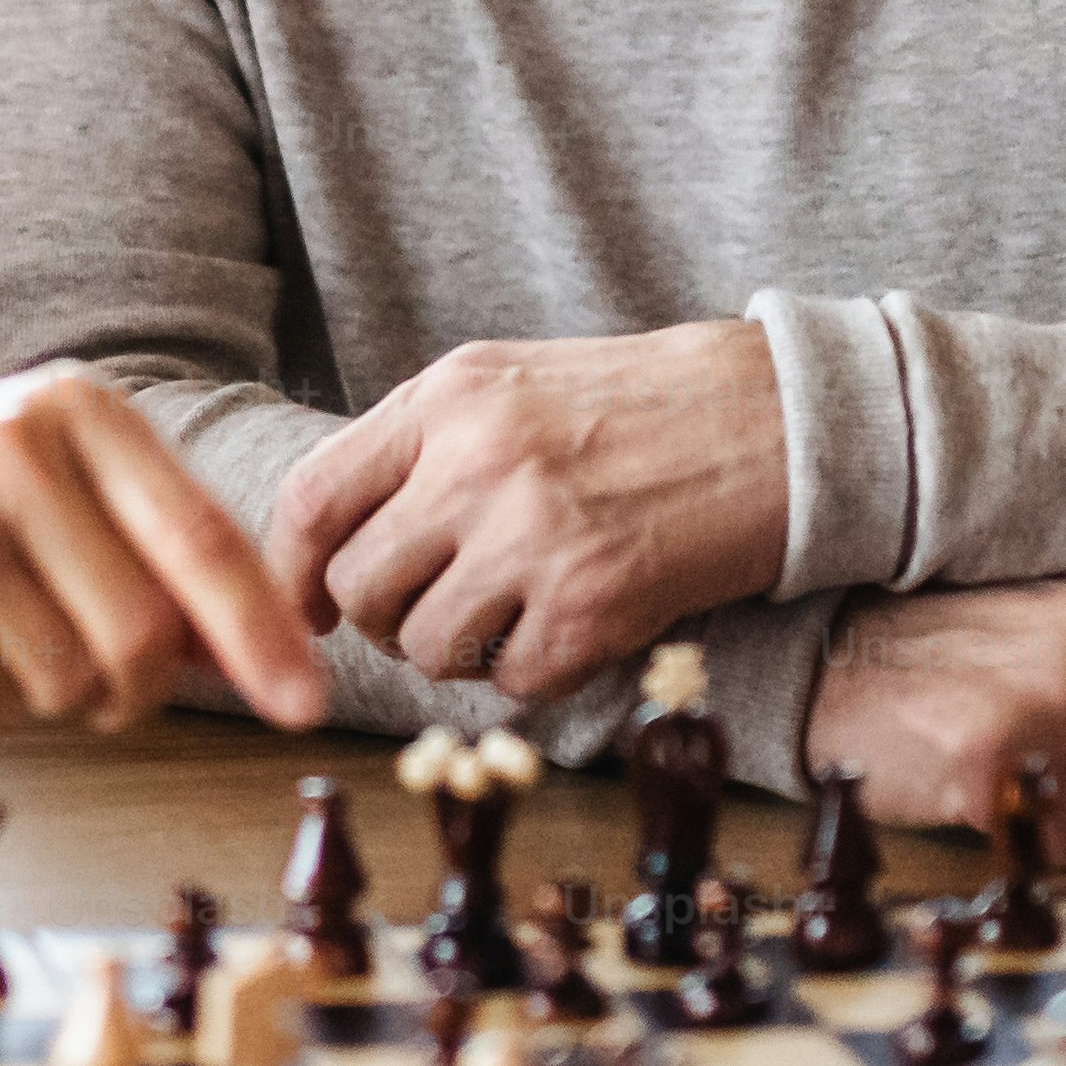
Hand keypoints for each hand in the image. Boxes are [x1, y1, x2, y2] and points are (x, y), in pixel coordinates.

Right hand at [0, 370, 333, 731]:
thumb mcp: (61, 477)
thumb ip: (163, 548)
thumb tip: (267, 655)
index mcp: (81, 409)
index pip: (203, 537)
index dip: (262, 633)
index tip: (305, 703)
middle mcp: (20, 448)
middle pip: (146, 631)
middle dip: (146, 690)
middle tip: (116, 690)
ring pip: (75, 677)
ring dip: (64, 695)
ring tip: (15, 638)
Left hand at [269, 323, 787, 704]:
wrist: (772, 423)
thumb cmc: (633, 409)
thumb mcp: (506, 385)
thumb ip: (415, 448)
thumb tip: (325, 547)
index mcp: (446, 399)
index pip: (310, 500)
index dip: (293, 572)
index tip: (310, 608)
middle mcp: (477, 464)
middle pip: (359, 588)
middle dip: (381, 620)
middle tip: (430, 611)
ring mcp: (534, 538)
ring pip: (424, 647)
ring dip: (456, 650)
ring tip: (510, 612)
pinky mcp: (591, 606)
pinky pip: (509, 679)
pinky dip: (530, 669)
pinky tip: (571, 623)